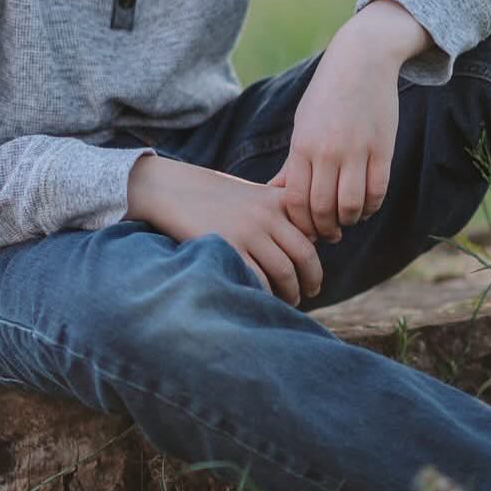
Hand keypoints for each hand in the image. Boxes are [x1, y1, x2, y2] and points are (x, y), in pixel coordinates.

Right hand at [127, 154, 322, 306]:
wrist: (172, 189)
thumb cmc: (214, 196)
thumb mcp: (252, 195)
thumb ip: (279, 212)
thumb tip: (315, 239)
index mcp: (277, 200)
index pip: (313, 232)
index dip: (318, 254)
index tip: (315, 272)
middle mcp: (267, 215)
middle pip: (304, 255)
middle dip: (312, 279)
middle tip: (311, 292)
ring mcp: (248, 231)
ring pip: (284, 272)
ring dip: (292, 292)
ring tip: (290, 300)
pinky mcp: (228, 247)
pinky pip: (258, 280)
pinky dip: (266, 295)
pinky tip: (265, 300)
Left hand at [269, 28, 401, 242]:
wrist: (362, 59)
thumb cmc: (326, 95)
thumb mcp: (303, 125)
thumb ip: (294, 164)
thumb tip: (276, 195)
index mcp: (303, 145)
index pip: (297, 201)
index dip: (302, 223)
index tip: (307, 228)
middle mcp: (328, 151)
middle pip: (323, 209)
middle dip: (325, 229)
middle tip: (328, 233)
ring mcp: (357, 150)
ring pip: (351, 206)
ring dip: (349, 221)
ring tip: (346, 219)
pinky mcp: (383, 149)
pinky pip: (377, 192)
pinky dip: (371, 207)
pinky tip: (365, 206)